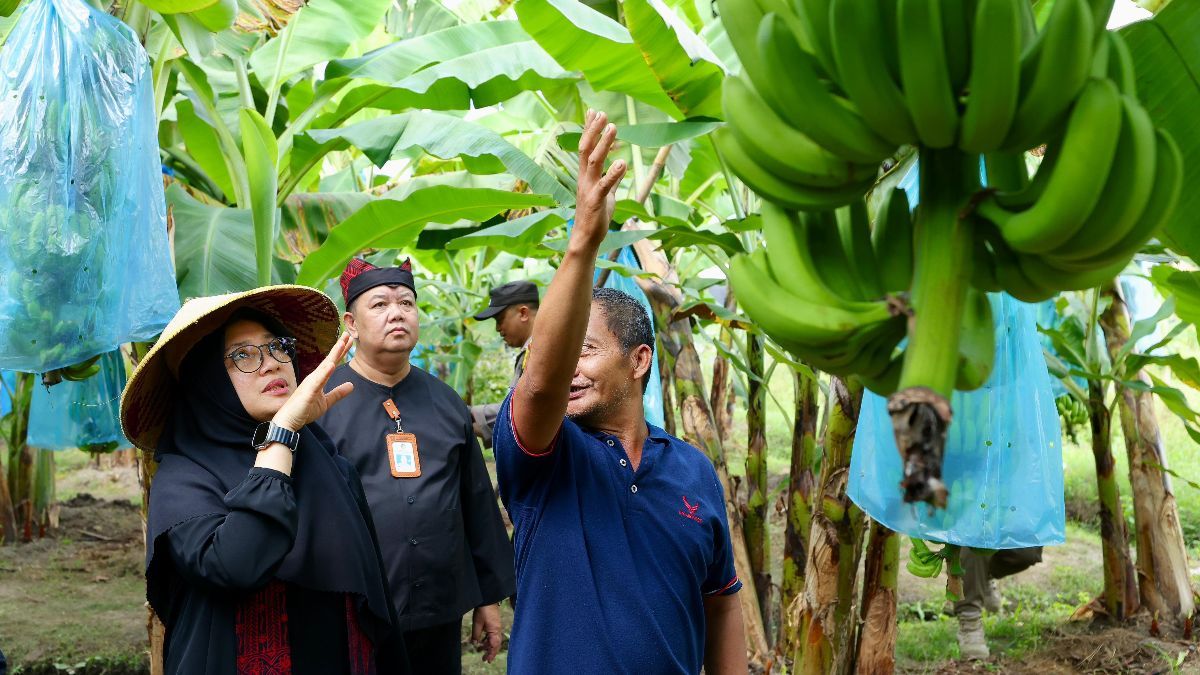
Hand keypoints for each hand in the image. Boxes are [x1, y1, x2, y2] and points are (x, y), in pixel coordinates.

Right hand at [272, 332, 354, 430]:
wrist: (288, 422)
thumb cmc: (304, 410)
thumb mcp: (326, 402)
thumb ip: (338, 393)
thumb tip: (351, 385)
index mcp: (318, 379)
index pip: (331, 363)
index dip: (340, 352)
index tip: (349, 341)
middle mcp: (314, 378)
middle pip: (329, 360)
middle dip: (338, 347)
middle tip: (348, 334)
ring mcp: (310, 384)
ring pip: (324, 367)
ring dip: (333, 355)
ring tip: (342, 343)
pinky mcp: (307, 392)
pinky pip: (317, 381)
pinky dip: (324, 373)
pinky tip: (331, 365)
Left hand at [471, 603, 502, 662]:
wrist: (488, 598)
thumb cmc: (483, 610)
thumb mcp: (477, 623)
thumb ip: (476, 634)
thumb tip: (475, 643)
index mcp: (494, 630)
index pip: (494, 645)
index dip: (491, 653)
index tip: (487, 659)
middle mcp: (497, 630)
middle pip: (496, 644)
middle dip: (491, 652)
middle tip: (485, 659)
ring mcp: (497, 626)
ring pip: (494, 640)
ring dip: (489, 646)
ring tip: (482, 651)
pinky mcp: (495, 624)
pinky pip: (493, 635)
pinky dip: (488, 640)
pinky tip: (483, 641)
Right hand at [572, 109, 625, 247]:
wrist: (586, 238)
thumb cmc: (596, 215)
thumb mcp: (606, 192)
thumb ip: (611, 177)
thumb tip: (619, 164)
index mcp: (586, 176)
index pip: (585, 147)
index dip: (589, 129)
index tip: (594, 111)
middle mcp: (584, 179)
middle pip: (586, 149)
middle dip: (594, 130)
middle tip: (603, 113)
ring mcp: (589, 189)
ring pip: (594, 162)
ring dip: (603, 144)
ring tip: (613, 128)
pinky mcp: (596, 201)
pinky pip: (605, 185)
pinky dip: (614, 173)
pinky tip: (623, 162)